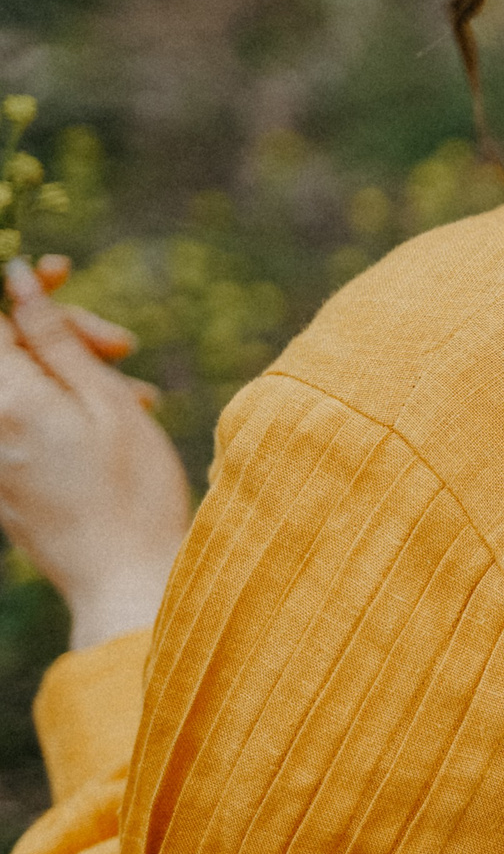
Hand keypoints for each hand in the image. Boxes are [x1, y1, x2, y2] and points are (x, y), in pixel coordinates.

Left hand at [0, 259, 191, 647]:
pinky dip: (62, 409)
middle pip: (4, 347)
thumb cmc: (130, 491)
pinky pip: (21, 420)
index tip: (65, 273)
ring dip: (73, 373)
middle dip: (60, 332)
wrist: (125, 580)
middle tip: (125, 347)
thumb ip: (56, 337)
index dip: (26, 288)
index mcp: (7, 399)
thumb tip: (18, 279)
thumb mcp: (107, 401)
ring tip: (140, 397)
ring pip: (19, 382)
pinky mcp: (0, 479)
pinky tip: (118, 423)